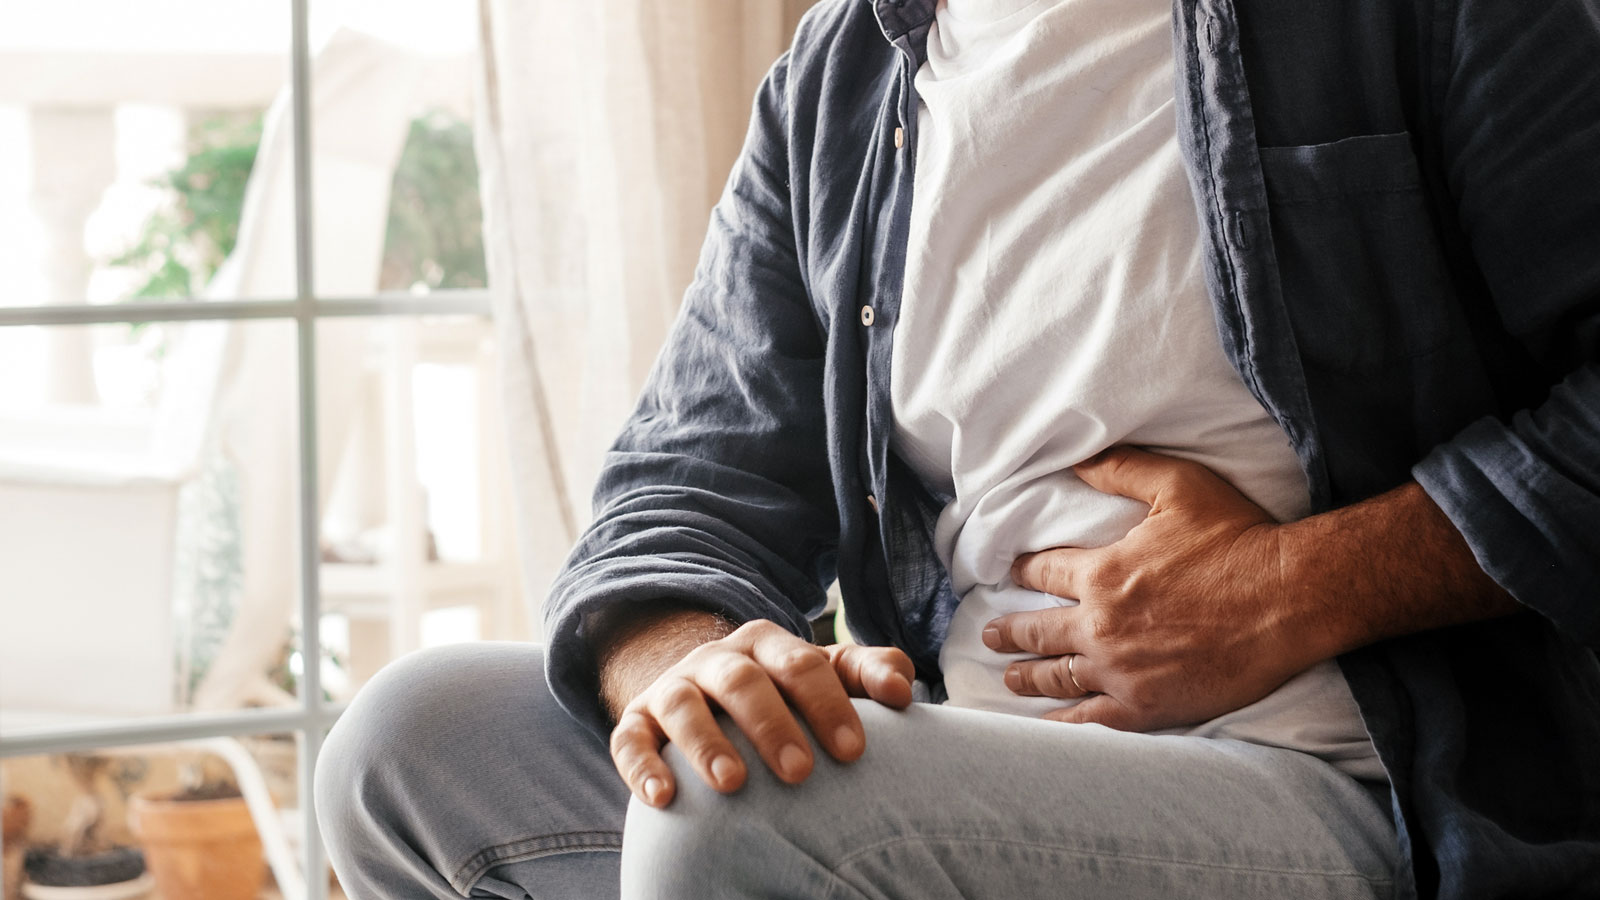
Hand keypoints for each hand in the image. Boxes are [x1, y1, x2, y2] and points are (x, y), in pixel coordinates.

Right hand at [610, 619, 914, 807]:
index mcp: (767, 646)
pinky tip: (663, 796)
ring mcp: (673, 688)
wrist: (702, 690)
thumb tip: (904, 686)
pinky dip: (642, 766)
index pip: (801, 665)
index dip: (828, 705)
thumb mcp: (822, 675)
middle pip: (743, 683)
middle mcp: (717, 660)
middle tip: (800, 772)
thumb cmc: (780, 694)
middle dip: (772, 725)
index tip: (854, 751)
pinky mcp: (635, 721)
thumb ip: (866, 672)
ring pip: (683, 706)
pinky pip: (629, 738)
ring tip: (733, 783)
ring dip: (706, 743)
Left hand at [984, 446, 1323, 731]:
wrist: (1291, 599)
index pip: (1042, 573)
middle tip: (990, 634)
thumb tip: (1075, 459)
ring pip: (1057, 677)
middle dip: (1009, 632)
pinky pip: (1090, 718)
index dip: (1022, 571)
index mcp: (1102, 574)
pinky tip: (1048, 722)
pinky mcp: (1147, 706)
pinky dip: (1063, 721)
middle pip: (1038, 631)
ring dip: (1027, 677)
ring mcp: (1121, 671)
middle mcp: (1101, 626)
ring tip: (1009, 678)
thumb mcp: (1177, 484)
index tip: (1008, 574)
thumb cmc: (1239, 538)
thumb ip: (1121, 469)